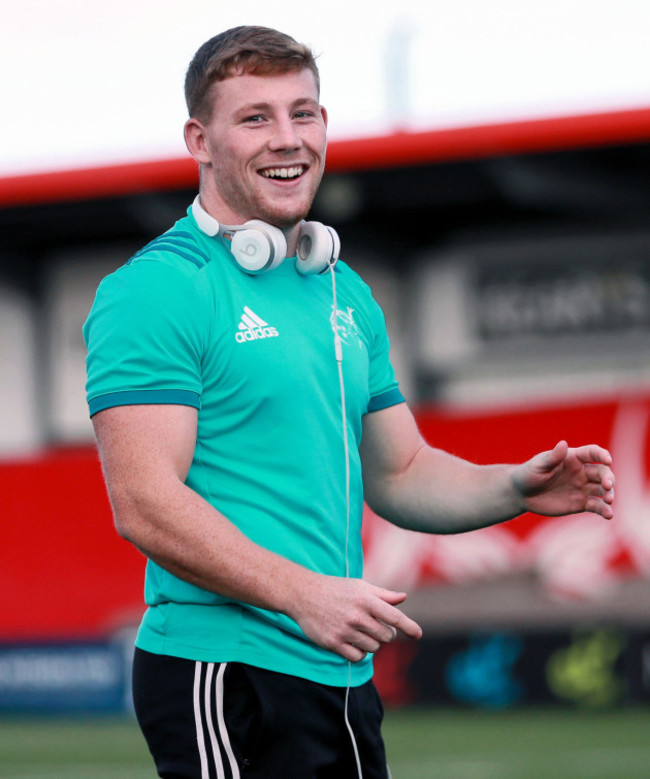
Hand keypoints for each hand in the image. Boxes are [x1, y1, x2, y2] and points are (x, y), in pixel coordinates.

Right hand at [288, 574, 422, 662]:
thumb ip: (382, 594)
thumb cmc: (335, 588)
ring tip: (361, 632)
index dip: (410, 627)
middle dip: (386, 634)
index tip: (418, 635)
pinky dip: (359, 653)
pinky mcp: (333, 643)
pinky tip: (353, 642)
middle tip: (376, 627)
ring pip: (373, 648)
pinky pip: (357, 657)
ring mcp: (345, 630)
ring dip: (371, 643)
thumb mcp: (359, 586)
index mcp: (366, 599)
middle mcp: (357, 616)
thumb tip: (403, 598)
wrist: (304, 594)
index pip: (395, 617)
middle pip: (386, 636)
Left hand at [512, 441, 614, 519]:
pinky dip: (604, 510)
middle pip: (602, 472)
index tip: (608, 460)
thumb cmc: (528, 474)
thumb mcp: (538, 465)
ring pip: (603, 490)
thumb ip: (552, 457)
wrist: (522, 494)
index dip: (602, 454)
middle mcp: (581, 472)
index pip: (592, 453)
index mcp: (572, 458)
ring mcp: (582, 488)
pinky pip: (596, 506)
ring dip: (609, 494)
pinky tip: (608, 514)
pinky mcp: (581, 503)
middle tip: (607, 486)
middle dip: (608, 478)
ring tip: (609, 500)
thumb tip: (563, 444)